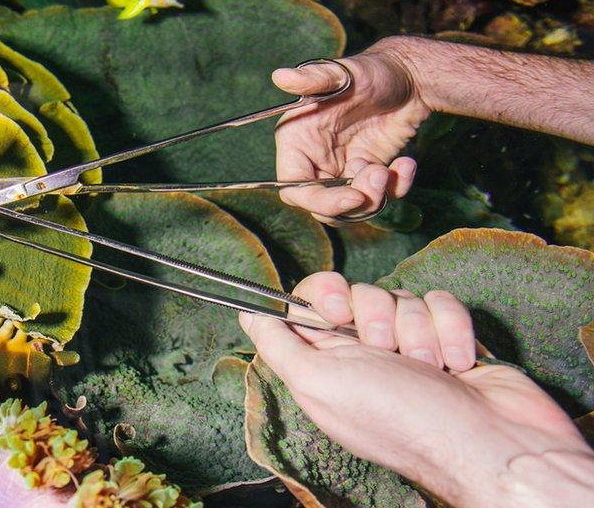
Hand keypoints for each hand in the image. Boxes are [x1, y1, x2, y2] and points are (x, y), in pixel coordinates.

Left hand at [239, 272, 593, 507]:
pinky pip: (441, 301)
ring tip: (428, 369)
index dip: (323, 295)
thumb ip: (279, 345)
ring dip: (417, 330)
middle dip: (376, 316)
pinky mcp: (448, 337)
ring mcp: (408, 345)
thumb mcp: (320, 384)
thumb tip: (247, 312)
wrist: (489, 443)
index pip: (309, 302)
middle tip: (387, 352)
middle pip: (358, 292)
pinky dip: (450, 328)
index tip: (337, 311)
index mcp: (326, 364)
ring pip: (401, 296)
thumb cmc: (400, 420)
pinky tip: (456, 365)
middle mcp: (364, 354)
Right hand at [273, 36, 429, 223]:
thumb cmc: (371, 71)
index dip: (319, 200)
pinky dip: (396, 189)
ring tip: (392, 168)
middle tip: (380, 175)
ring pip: (351, 209)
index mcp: (297, 142)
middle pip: (322, 205)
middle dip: (353, 200)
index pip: (294, 188)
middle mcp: (315, 161)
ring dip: (375, 197)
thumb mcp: (343, 73)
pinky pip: (378, 198)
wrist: (410, 77)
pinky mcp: (367, 175)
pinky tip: (406, 164)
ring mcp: (342, 170)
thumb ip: (311, 79)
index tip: (353, 197)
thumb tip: (280, 75)